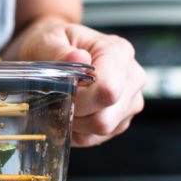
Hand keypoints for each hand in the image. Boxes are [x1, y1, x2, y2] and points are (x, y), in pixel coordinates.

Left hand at [15, 20, 145, 146]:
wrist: (56, 50)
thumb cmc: (54, 43)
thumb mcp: (48, 41)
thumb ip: (60, 52)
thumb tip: (79, 58)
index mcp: (118, 51)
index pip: (107, 89)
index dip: (80, 99)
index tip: (61, 92)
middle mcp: (132, 77)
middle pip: (106, 115)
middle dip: (75, 114)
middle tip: (56, 100)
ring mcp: (130, 101)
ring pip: (103, 129)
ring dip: (75, 124)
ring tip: (61, 105)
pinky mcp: (121, 119)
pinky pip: (98, 138)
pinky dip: (78, 132)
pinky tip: (69, 114)